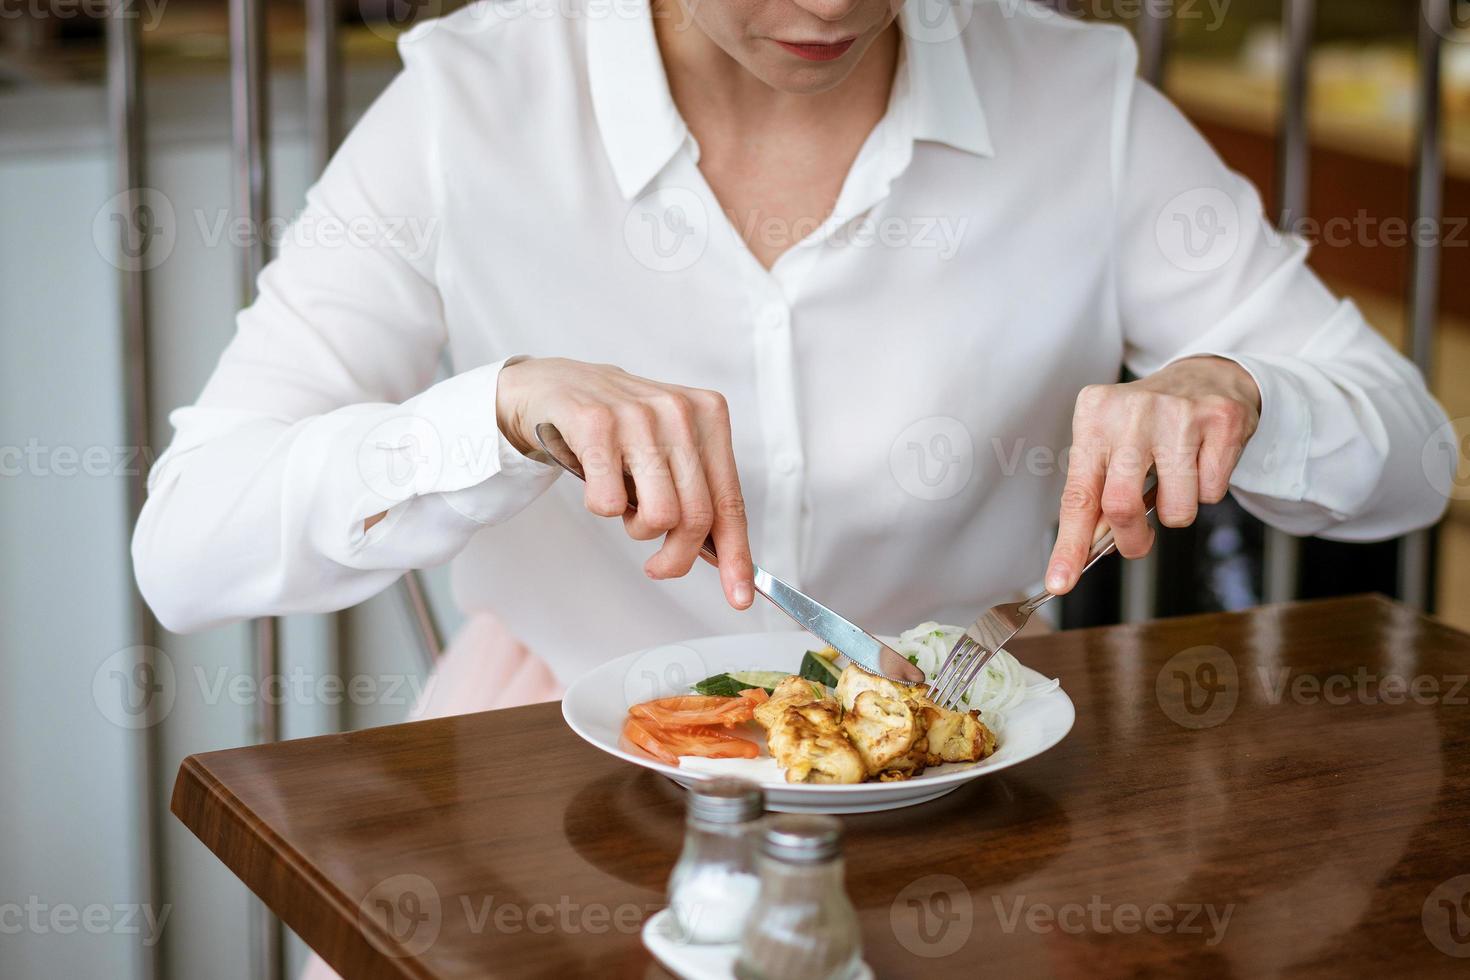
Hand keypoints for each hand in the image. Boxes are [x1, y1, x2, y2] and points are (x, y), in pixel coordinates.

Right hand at [496, 357, 753, 609]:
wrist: (558, 385)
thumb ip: (698, 492)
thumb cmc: (620, 428)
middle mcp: (679, 412)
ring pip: (658, 516)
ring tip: (626, 507)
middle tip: (658, 566)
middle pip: (695, 517)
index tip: (739, 596)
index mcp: (709, 415)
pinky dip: (601, 507)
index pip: (729, 500)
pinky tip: (597, 482)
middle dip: (676, 557)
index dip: (736, 555)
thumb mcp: (670, 449)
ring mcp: (637, 415)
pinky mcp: (595, 423)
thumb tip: (727, 559)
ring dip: (637, 530)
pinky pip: (608, 504)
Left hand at [1044, 356, 1260, 594]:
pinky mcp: (1221, 421)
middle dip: (1131, 540)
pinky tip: (1202, 460)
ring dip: (1177, 510)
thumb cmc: (1148, 424)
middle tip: (1137, 543)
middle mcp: (1131, 411)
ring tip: (1176, 479)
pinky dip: (1207, 489)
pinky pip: (1212, 493)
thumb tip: (1091, 548)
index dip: (1070, 545)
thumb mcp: (1110, 446)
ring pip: (1176, 509)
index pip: (1078, 494)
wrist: (1207, 377)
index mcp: (1093, 417)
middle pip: (1122, 505)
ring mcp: (1178, 413)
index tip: (1059, 582)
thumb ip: (1098, 493)